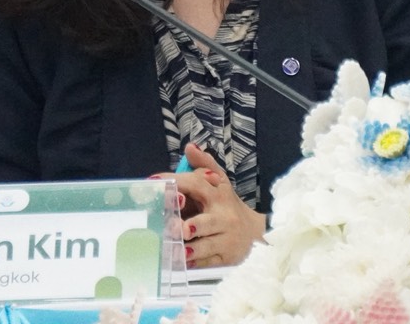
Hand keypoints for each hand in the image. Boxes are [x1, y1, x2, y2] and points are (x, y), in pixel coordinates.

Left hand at [172, 143, 265, 267]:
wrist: (255, 231)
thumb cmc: (226, 204)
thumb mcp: (219, 181)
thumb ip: (204, 163)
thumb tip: (189, 147)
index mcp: (217, 194)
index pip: (196, 184)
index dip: (176, 183)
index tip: (153, 183)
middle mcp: (223, 217)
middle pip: (207, 221)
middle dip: (192, 225)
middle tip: (175, 227)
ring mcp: (225, 239)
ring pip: (207, 245)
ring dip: (191, 249)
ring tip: (177, 250)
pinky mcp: (226, 257)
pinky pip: (209, 262)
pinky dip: (196, 263)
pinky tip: (183, 263)